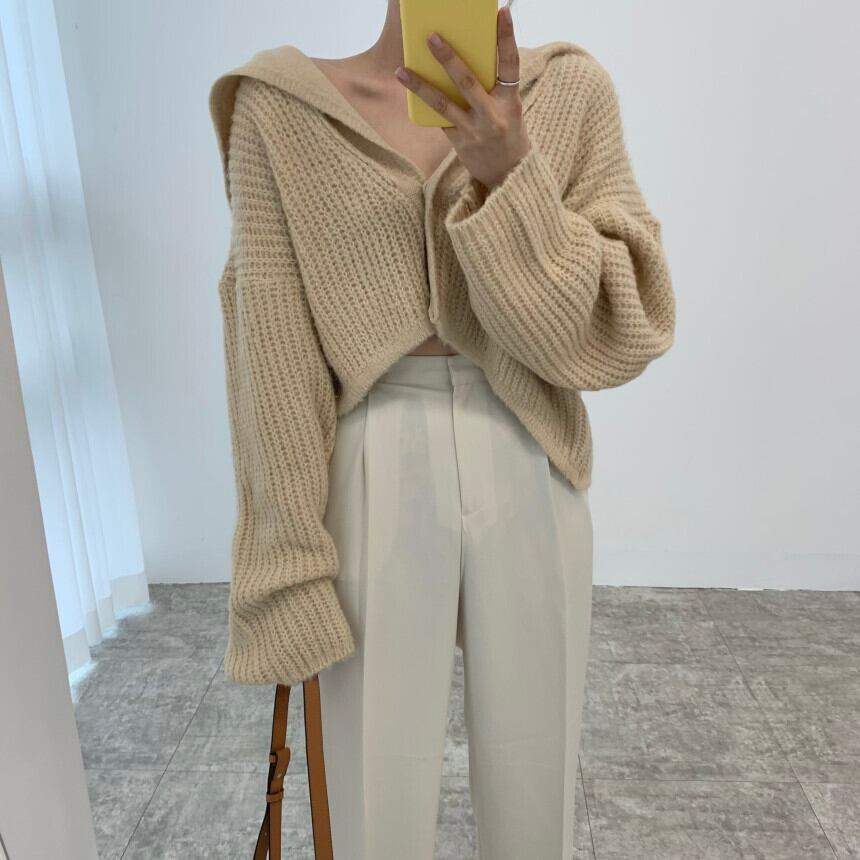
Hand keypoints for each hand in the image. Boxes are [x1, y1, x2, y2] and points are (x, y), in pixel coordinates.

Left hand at [393, 5, 530, 191]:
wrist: (508, 174)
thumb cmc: (508, 132)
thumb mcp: (509, 107)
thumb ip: (493, 85)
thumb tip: (467, 55)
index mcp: (511, 101)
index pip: (511, 64)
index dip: (506, 37)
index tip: (501, 12)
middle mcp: (493, 115)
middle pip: (468, 82)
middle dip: (448, 58)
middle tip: (431, 37)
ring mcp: (474, 130)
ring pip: (444, 104)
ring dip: (421, 86)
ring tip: (402, 70)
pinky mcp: (460, 142)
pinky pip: (439, 119)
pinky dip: (424, 104)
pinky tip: (410, 90)